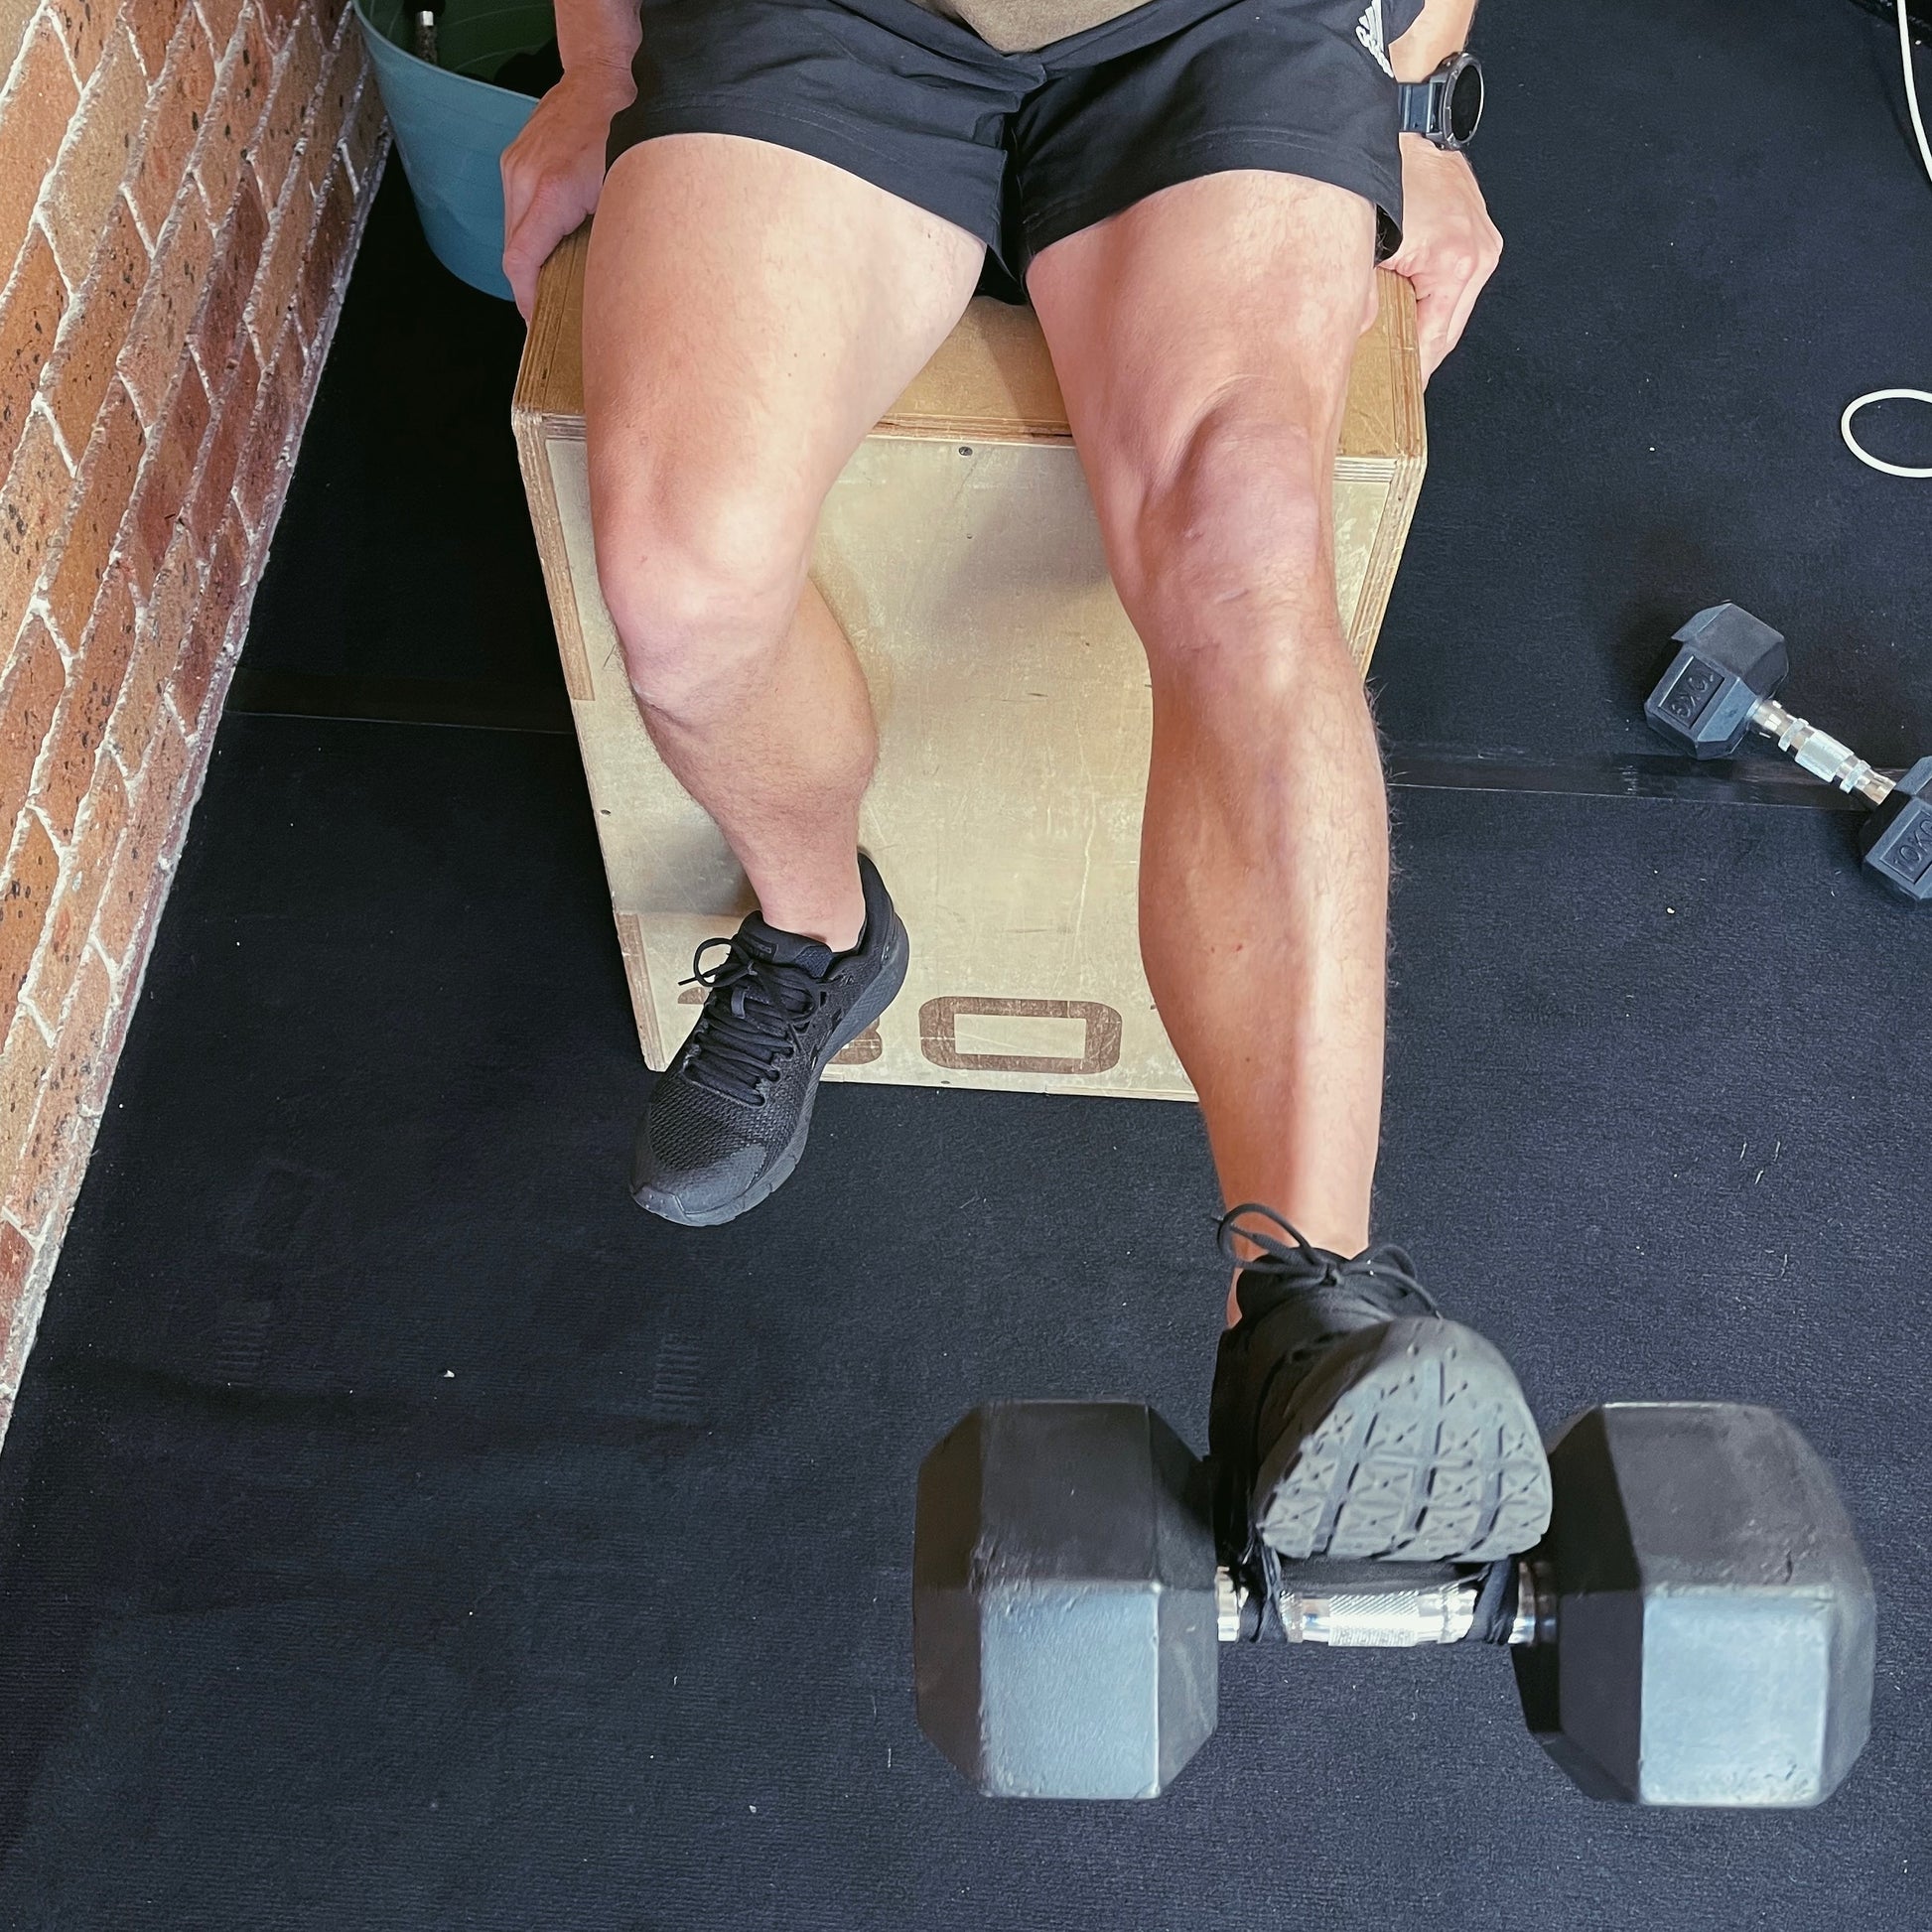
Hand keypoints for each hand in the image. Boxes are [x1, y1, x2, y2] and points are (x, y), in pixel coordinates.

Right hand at [501, 62, 636, 319]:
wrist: (601, 77)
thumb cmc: (622, 129)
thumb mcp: (626, 195)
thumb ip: (609, 241)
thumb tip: (604, 285)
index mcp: (551, 192)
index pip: (520, 262)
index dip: (527, 299)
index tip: (537, 321)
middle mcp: (523, 178)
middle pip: (514, 252)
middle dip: (531, 284)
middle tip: (554, 309)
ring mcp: (515, 166)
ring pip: (513, 232)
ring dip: (532, 257)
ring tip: (557, 275)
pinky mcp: (514, 160)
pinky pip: (516, 210)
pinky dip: (532, 231)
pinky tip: (555, 238)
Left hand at [1382, 135, 1501, 383]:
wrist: (1400, 118)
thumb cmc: (1382, 174)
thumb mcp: (1361, 248)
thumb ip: (1358, 302)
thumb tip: (1350, 343)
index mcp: (1455, 264)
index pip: (1431, 347)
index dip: (1405, 376)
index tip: (1387, 399)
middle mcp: (1478, 253)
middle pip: (1443, 332)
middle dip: (1411, 353)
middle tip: (1381, 378)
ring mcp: (1482, 240)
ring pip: (1449, 308)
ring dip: (1420, 323)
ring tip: (1390, 339)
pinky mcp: (1477, 229)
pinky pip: (1452, 282)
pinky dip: (1429, 295)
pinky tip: (1404, 300)